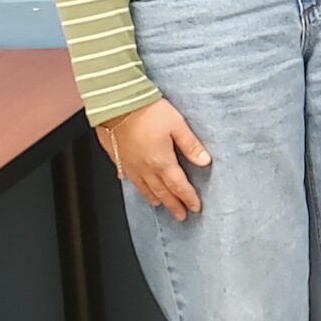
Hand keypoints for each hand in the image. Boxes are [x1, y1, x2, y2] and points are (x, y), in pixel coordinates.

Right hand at [97, 99, 209, 220]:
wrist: (116, 105)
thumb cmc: (147, 111)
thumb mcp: (177, 125)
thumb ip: (190, 145)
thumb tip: (204, 161)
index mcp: (162, 162)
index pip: (179, 186)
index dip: (188, 198)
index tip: (195, 207)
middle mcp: (145, 169)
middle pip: (162, 192)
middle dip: (173, 205)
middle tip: (180, 216)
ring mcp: (130, 166)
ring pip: (145, 189)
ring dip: (156, 199)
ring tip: (162, 206)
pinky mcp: (119, 160)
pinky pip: (130, 180)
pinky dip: (139, 189)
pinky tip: (140, 188)